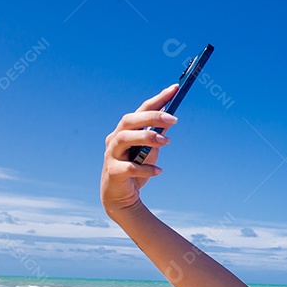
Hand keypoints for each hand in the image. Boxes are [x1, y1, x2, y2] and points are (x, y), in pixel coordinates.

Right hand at [100, 85, 178, 214]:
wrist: (121, 198)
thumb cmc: (136, 171)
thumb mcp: (150, 151)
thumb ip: (157, 135)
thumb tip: (170, 118)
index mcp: (125, 131)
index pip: (141, 110)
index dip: (158, 99)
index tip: (175, 89)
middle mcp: (115, 139)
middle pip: (129, 120)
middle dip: (151, 116)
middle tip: (174, 118)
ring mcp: (112, 155)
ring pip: (124, 138)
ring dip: (147, 137)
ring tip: (167, 141)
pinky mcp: (113, 172)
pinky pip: (129, 167)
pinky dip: (145, 168)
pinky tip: (159, 171)